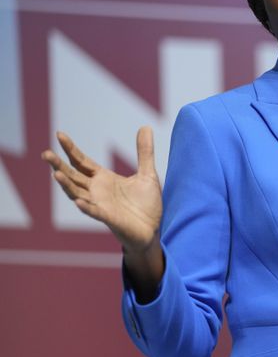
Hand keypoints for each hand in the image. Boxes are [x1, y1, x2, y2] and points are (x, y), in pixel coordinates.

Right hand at [41, 127, 162, 252]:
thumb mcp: (148, 174)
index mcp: (103, 179)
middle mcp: (96, 191)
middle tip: (45, 153)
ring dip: (67, 185)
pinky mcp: (109, 218)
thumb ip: (144, 152)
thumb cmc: (147, 204)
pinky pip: (95, 212)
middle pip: (73, 176)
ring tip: (55, 174)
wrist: (153, 229)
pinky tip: (79, 201)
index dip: (70, 149)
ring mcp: (100, 205)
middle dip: (59, 165)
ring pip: (77, 193)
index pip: (82, 162)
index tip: (59, 135)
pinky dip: (86, 206)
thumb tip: (145, 127)